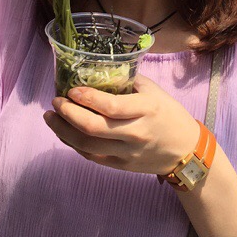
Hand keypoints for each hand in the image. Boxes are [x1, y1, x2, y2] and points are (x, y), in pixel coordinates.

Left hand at [44, 76, 200, 175]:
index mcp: (146, 109)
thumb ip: (128, 81)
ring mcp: (127, 152)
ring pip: (87, 145)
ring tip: (51, 117)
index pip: (111, 106)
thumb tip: (99, 71)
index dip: (87, 98)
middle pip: (93, 127)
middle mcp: (135, 133)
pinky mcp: (121, 166)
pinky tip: (65, 132)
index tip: (71, 89)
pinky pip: (91, 156)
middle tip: (55, 102)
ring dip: (63, 131)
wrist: (185, 150)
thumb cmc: (169, 114)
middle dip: (68, 114)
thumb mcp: (155, 91)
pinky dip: (74, 144)